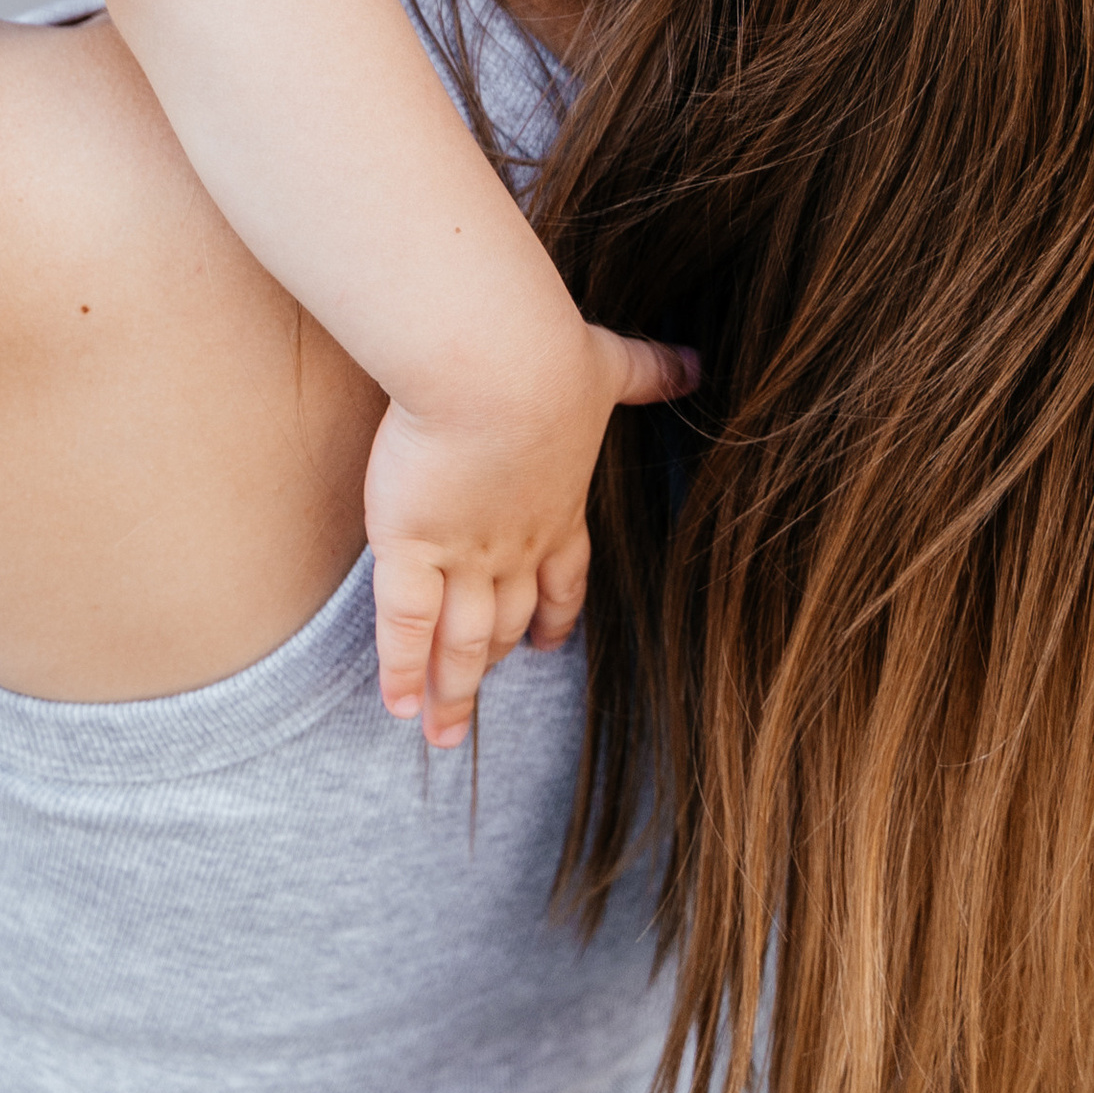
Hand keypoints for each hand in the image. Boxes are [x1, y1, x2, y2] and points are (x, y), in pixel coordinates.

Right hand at [364, 323, 696, 749]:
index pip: (562, 579)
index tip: (546, 641)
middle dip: (491, 664)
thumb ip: (649, 372)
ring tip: (441, 733)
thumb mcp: (608, 366)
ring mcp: (464, 555)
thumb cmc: (550, 360)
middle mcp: (515, 547)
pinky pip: (405, 627)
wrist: (497, 368)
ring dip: (452, 691)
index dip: (554, 614)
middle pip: (503, 621)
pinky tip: (397, 703)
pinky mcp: (411, 549)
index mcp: (559, 510)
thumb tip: (696, 362)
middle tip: (476, 699)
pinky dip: (402, 669)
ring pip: (459, 641)